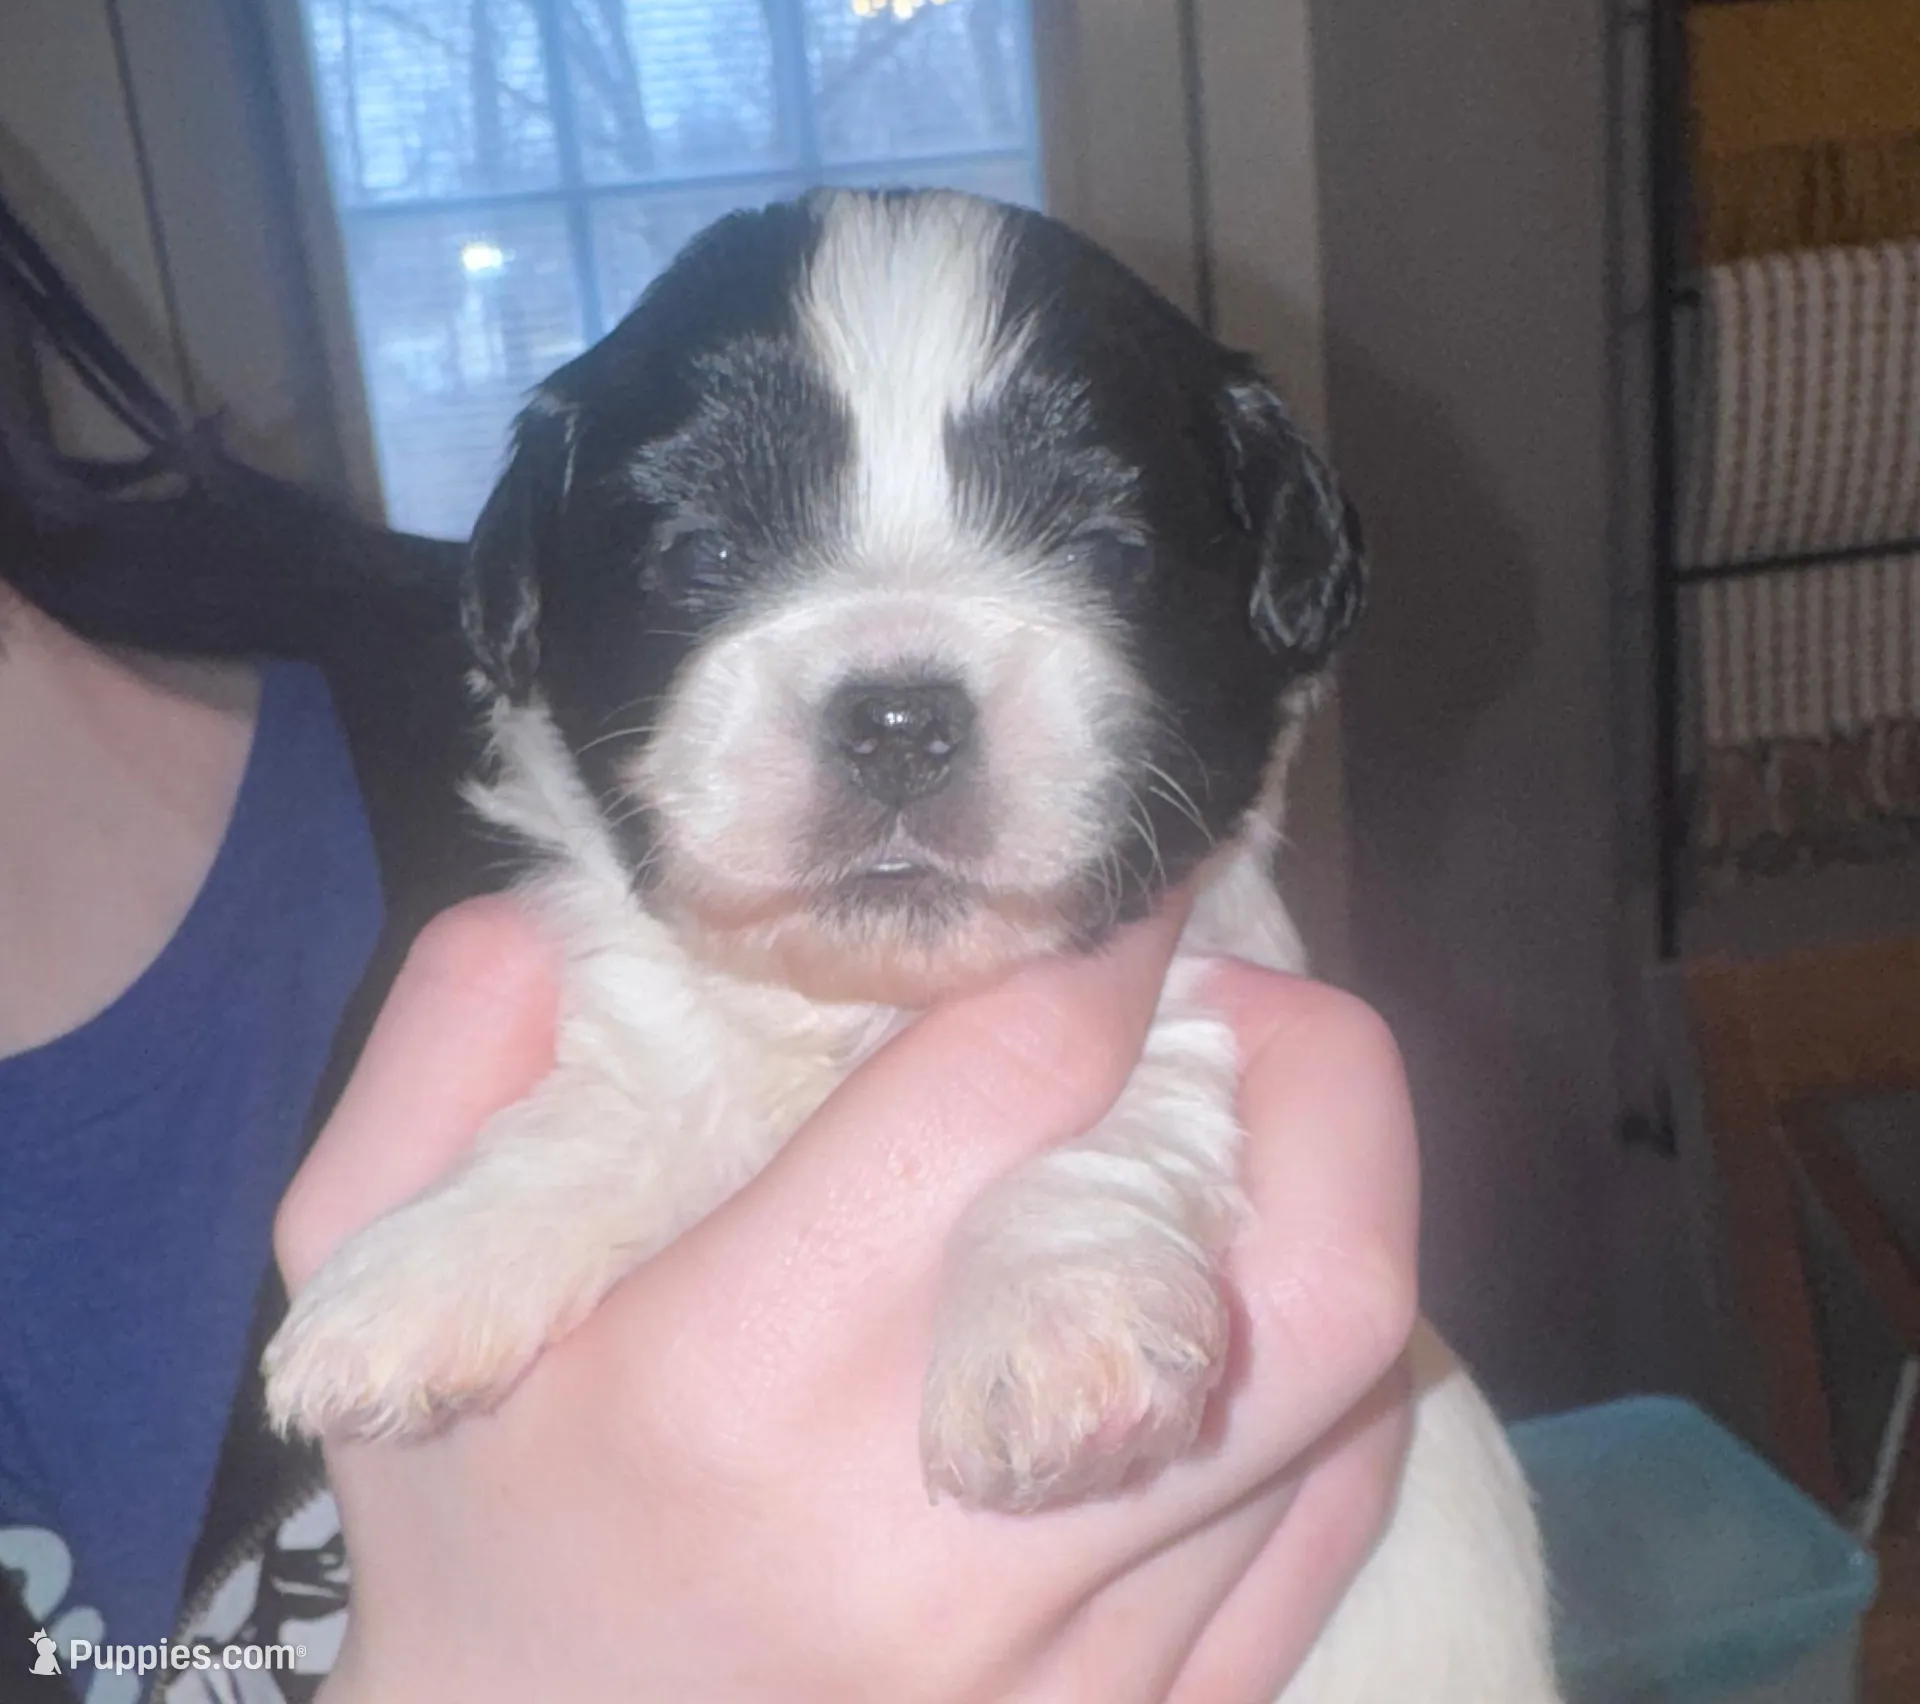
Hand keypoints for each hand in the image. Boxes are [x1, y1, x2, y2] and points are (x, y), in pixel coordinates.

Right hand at [278, 896, 1418, 1703]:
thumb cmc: (473, 1525)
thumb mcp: (371, 1284)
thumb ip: (454, 1060)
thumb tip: (592, 911)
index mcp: (740, 1382)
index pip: (1010, 1089)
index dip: (1101, 934)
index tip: (1114, 876)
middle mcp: (945, 1531)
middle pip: (1286, 1268)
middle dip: (1314, 1068)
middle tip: (1236, 997)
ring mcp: (1078, 1658)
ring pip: (1341, 1384)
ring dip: (1331, 1193)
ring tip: (1233, 1124)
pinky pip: (1332, 1511)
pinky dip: (1326, 1362)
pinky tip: (1224, 1298)